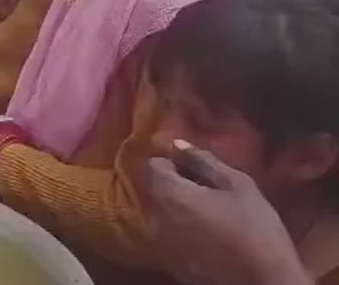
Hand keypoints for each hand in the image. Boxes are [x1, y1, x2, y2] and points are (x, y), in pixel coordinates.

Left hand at [142, 141, 312, 284]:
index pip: (152, 163)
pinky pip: (164, 232)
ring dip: (174, 205)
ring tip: (206, 210)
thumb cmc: (254, 229)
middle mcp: (151, 217)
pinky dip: (177, 227)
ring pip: (156, 210)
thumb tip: (177, 144)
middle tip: (205, 188)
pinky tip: (204, 232)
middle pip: (151, 187)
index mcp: (166, 194)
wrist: (262, 283)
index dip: (173, 161)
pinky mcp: (166, 260)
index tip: (195, 168)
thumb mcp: (238, 185)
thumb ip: (203, 161)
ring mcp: (156, 241)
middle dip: (173, 183)